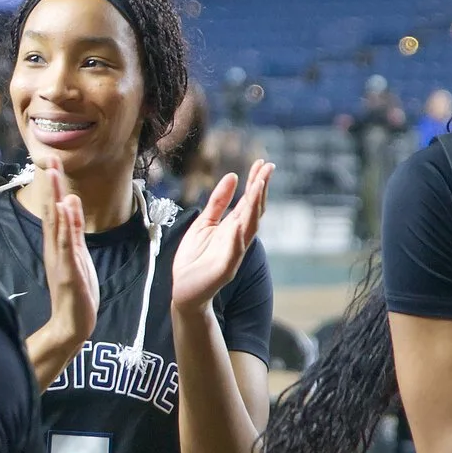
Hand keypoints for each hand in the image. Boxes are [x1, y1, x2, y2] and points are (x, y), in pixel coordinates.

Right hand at [36, 159, 97, 350]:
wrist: (71, 324)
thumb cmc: (74, 291)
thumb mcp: (75, 255)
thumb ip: (72, 230)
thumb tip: (68, 201)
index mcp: (56, 244)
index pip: (53, 210)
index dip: (53, 186)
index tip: (53, 162)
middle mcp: (55, 248)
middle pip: (51, 211)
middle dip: (51, 185)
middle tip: (50, 160)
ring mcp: (60, 259)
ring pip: (57, 224)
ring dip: (55, 199)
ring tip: (54, 176)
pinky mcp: (68, 272)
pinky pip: (67, 246)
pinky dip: (66, 227)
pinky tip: (65, 211)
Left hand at [172, 159, 271, 311]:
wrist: (184, 289)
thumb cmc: (195, 257)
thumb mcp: (204, 222)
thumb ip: (218, 202)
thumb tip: (232, 176)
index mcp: (232, 226)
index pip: (248, 201)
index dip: (256, 182)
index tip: (263, 163)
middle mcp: (237, 237)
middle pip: (254, 210)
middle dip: (260, 189)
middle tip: (267, 168)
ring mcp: (233, 253)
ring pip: (248, 228)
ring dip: (254, 208)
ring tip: (257, 187)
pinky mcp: (225, 269)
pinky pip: (234, 252)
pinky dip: (237, 239)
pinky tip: (238, 226)